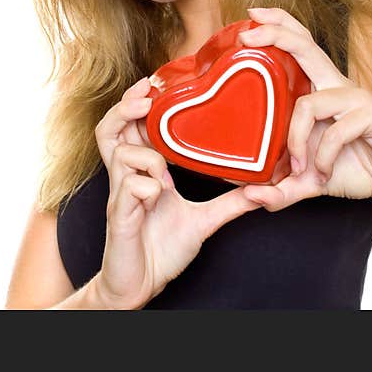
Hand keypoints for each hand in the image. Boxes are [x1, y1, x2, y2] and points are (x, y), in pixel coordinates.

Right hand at [92, 76, 262, 308]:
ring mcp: (120, 195)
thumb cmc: (160, 249)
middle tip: (147, 97)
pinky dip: (149, 187)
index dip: (137, 103)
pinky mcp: (118, 216)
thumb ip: (229, 203)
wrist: (139, 285)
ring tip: (162, 164)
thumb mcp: (203, 221)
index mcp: (141, 173)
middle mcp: (126, 178)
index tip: (154, 85)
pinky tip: (162, 196)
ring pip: (121, 154)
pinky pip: (130, 188)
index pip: (129, 128)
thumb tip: (261, 190)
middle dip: (125, 108)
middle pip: (109, 129)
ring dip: (145, 153)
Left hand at [237, 7, 371, 209]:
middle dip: (274, 34)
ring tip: (297, 168)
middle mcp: (336, 86)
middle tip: (247, 36)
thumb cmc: (352, 169)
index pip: (299, 45)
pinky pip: (335, 131)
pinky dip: (323, 156)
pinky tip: (323, 173)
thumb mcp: (307, 181)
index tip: (248, 19)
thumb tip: (249, 197)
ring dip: (295, 140)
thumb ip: (278, 189)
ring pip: (308, 103)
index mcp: (319, 89)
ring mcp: (355, 98)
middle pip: (305, 46)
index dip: (277, 26)